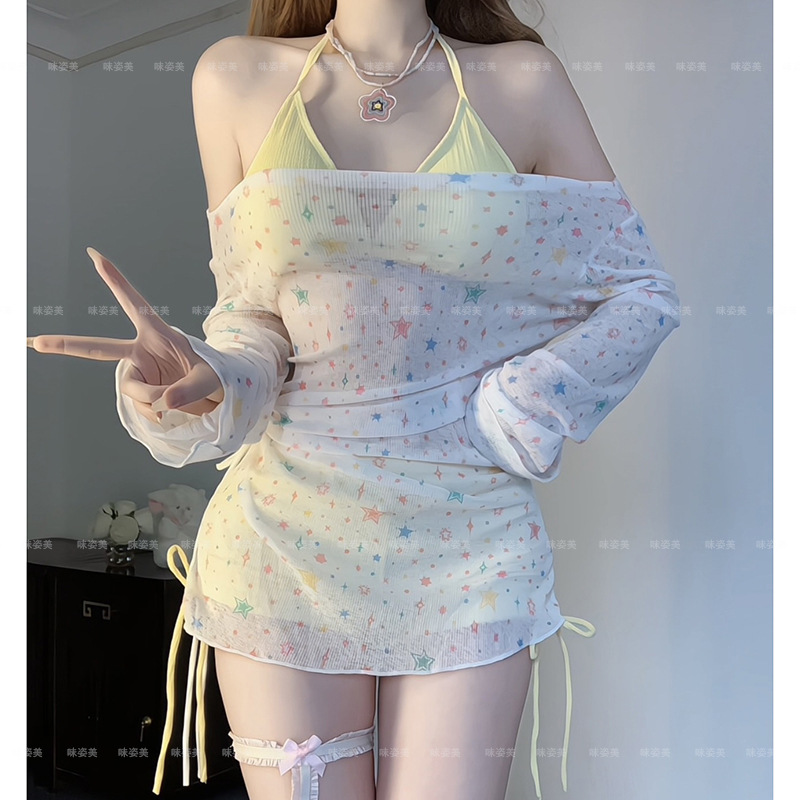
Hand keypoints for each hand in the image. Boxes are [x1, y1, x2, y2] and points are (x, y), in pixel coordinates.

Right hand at [27, 247, 223, 424]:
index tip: (95, 255)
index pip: (134, 303)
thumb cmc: (216, 377)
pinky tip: (165, 413)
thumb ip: (188, 390)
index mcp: (158, 334)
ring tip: (175, 401)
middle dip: (67, 345)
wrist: (217, 396)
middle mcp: (142, 351)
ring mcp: (139, 372)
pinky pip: (139, 406)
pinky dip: (152, 412)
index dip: (115, 280)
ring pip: (132, 390)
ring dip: (152, 399)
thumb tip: (162, 404)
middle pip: (99, 349)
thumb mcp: (210, 379)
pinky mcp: (141, 391)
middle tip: (34, 342)